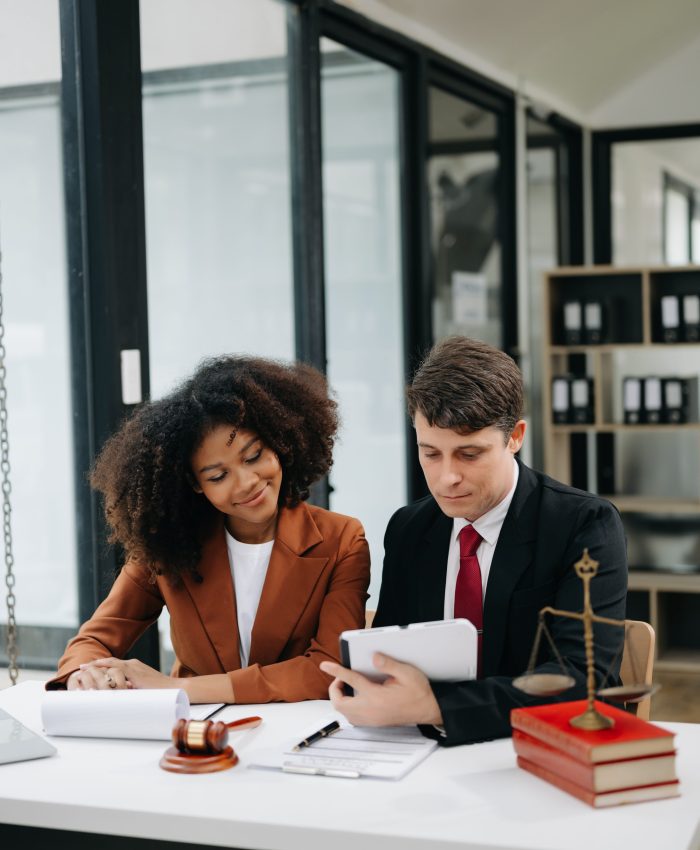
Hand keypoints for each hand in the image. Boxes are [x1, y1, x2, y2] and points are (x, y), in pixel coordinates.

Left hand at [78, 657, 175, 689]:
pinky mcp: (134, 671)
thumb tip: (121, 697)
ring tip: (84, 669)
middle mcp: (133, 664)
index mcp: (135, 668)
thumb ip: (132, 690)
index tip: (91, 670)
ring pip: (111, 663)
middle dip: (96, 665)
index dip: (102, 667)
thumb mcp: (143, 690)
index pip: (115, 666)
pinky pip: (115, 667)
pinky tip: (94, 671)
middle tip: (82, 668)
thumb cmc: (161, 693)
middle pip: (111, 662)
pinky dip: (103, 668)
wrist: (174, 689)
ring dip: (96, 666)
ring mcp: (133, 666)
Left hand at [319, 653, 442, 726]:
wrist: (428, 709)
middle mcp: (371, 710)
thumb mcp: (406, 672)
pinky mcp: (374, 723)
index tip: (325, 665)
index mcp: (377, 696)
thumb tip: (373, 657)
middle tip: (341, 678)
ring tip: (347, 686)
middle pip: (340, 703)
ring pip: (345, 713)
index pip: (351, 681)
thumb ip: (388, 664)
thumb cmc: (419, 691)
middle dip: (335, 689)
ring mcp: (372, 719)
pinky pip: (353, 718)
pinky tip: (356, 697)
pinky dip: (348, 707)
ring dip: (341, 699)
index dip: (336, 671)